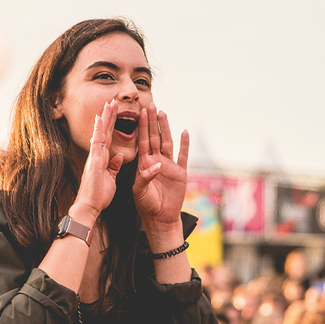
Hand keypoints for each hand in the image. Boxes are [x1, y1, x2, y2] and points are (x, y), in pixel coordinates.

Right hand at [71, 99, 124, 223]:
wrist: (89, 206)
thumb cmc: (98, 196)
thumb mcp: (111, 178)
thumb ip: (113, 167)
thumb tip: (118, 157)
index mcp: (102, 159)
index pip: (107, 137)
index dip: (111, 124)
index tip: (114, 111)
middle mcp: (97, 155)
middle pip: (103, 131)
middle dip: (108, 115)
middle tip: (112, 100)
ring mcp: (94, 157)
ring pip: (100, 133)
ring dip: (104, 118)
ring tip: (108, 103)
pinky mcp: (94, 162)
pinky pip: (97, 144)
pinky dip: (98, 131)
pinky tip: (100, 120)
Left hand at [132, 105, 189, 230]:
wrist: (160, 218)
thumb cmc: (146, 206)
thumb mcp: (140, 192)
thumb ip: (145, 178)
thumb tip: (156, 166)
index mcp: (144, 164)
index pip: (143, 141)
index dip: (142, 127)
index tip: (140, 113)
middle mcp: (156, 161)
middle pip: (155, 137)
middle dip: (152, 122)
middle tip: (151, 105)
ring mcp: (169, 166)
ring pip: (167, 142)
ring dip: (166, 128)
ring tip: (163, 113)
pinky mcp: (180, 173)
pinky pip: (183, 156)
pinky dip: (184, 144)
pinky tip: (185, 132)